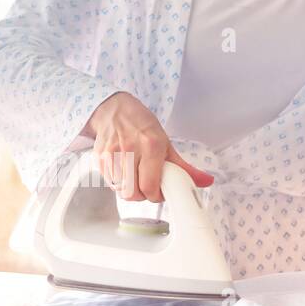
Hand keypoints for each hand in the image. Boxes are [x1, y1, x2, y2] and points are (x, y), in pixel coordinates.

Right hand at [83, 92, 213, 201]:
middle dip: (142, 196)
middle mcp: (130, 150)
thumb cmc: (140, 124)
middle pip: (133, 193)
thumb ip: (184, 166)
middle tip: (147, 188)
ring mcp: (112, 155)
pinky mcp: (99, 158)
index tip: (160, 193)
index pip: (150, 186)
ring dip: (130, 190)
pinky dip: (118, 183)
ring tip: (135, 178)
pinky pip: (109, 183)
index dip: (156, 196)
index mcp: (151, 146)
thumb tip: (206, 181)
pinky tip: (124, 172)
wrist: (113, 109)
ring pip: (120, 191)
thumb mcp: (165, 142)